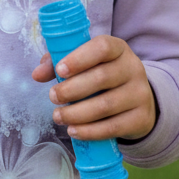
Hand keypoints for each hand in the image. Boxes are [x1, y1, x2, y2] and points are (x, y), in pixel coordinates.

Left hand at [31, 35, 156, 141]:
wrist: (138, 101)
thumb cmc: (102, 77)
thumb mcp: (84, 64)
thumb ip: (57, 64)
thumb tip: (37, 74)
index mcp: (118, 48)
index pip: (102, 47)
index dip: (79, 58)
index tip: (60, 70)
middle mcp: (133, 68)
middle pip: (102, 78)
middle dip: (72, 89)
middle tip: (52, 97)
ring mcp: (140, 94)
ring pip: (106, 105)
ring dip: (77, 113)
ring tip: (58, 116)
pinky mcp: (142, 118)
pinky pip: (114, 127)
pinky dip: (90, 131)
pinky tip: (74, 130)